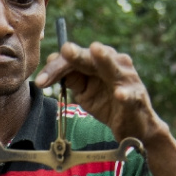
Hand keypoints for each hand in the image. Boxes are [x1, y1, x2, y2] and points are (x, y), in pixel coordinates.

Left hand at [34, 41, 167, 146]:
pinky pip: (130, 95)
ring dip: (105, 59)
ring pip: (114, 67)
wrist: (133, 126)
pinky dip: (125, 94)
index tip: (39, 81)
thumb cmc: (107, 103)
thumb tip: (51, 60)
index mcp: (98, 62)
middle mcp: (114, 64)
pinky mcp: (136, 98)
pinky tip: (119, 94)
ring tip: (96, 50)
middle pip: (91, 58)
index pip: (74, 59)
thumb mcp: (85, 92)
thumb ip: (71, 78)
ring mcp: (127, 80)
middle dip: (77, 55)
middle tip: (65, 49)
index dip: (56, 68)